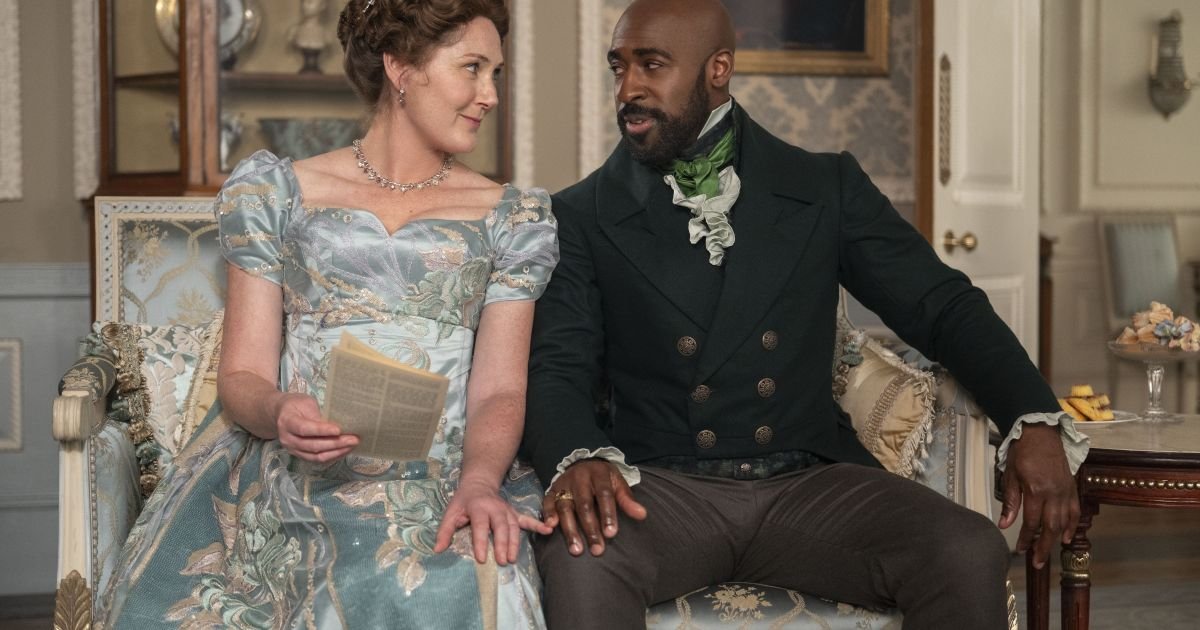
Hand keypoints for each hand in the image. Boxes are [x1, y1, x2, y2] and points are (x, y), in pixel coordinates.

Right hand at [274, 393, 357, 462]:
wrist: (280, 414)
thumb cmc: (295, 405)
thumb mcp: (305, 402)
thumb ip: (317, 414)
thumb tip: (336, 426)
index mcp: (287, 422)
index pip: (305, 429)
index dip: (322, 431)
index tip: (339, 430)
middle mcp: (288, 439)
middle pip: (313, 445)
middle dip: (335, 443)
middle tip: (354, 439)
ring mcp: (293, 450)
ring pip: (316, 456)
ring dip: (337, 452)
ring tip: (352, 445)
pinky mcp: (300, 455)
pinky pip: (318, 459)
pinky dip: (333, 456)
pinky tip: (344, 450)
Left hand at [433, 479, 552, 564]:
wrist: (479, 483)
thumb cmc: (464, 501)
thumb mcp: (450, 512)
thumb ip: (445, 531)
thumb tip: (438, 550)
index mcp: (478, 507)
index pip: (480, 525)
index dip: (480, 541)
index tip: (481, 558)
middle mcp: (495, 508)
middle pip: (501, 526)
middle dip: (502, 544)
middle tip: (501, 561)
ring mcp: (506, 510)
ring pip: (513, 526)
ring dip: (514, 542)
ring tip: (512, 559)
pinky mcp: (513, 513)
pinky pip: (526, 519)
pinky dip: (537, 525)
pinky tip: (548, 531)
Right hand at [542, 459, 646, 556]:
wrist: (582, 462)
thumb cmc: (603, 478)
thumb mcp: (617, 482)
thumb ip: (627, 499)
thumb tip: (642, 515)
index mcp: (598, 474)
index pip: (604, 495)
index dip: (608, 514)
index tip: (611, 534)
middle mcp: (579, 478)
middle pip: (584, 505)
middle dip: (590, 528)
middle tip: (597, 549)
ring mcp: (564, 485)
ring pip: (565, 507)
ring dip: (570, 530)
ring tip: (577, 550)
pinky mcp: (552, 490)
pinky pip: (547, 503)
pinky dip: (547, 515)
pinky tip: (550, 528)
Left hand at [998, 423, 1079, 568]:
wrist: (1041, 432)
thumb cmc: (1022, 452)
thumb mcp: (1010, 475)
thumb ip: (1010, 501)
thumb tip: (1005, 524)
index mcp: (1037, 491)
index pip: (1032, 522)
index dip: (1026, 538)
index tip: (1020, 550)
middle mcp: (1054, 493)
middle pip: (1050, 527)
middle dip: (1043, 547)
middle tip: (1038, 563)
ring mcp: (1066, 491)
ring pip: (1064, 521)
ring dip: (1056, 539)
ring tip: (1049, 553)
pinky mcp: (1072, 486)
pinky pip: (1075, 510)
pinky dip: (1072, 525)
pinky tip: (1066, 536)